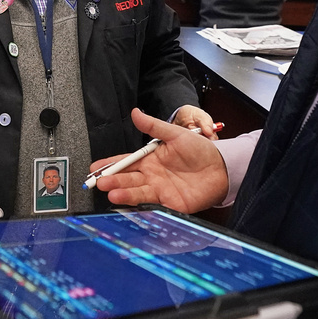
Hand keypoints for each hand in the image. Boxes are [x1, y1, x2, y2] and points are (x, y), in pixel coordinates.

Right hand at [91, 108, 228, 212]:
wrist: (222, 168)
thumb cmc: (200, 150)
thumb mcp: (175, 134)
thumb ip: (153, 126)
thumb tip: (135, 112)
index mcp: (150, 160)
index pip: (125, 162)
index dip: (109, 165)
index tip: (95, 168)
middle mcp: (152, 176)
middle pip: (127, 178)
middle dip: (112, 180)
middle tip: (100, 182)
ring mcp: (160, 190)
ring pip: (137, 192)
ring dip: (123, 193)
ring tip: (111, 193)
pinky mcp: (171, 204)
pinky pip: (153, 205)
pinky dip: (141, 205)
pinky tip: (130, 204)